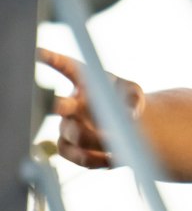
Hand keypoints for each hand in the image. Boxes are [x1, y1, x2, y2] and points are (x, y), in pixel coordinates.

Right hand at [37, 48, 144, 169]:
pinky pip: (74, 155)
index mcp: (85, 82)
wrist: (123, 128)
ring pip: (72, 134)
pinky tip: (110, 157)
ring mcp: (66, 126)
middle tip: (65, 105)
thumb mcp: (134, 94)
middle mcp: (71, 103)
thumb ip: (133, 99)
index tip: (38, 52)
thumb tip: (129, 115)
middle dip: (60, 105)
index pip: (67, 67)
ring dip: (92, 139)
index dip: (53, 59)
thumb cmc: (126, 102)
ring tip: (114, 141)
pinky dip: (92, 158)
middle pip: (60, 105)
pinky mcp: (68, 147)